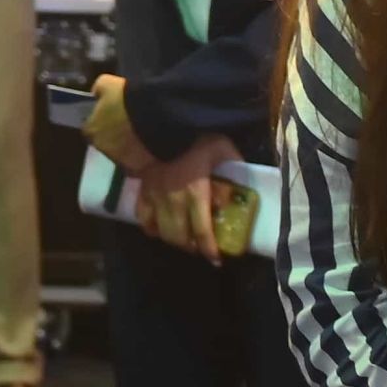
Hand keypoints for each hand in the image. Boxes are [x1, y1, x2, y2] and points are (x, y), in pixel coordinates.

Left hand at [83, 74, 154, 172]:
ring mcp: (119, 159)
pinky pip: (135, 165)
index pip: (91, 129)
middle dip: (114, 138)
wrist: (154, 114)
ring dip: (127, 149)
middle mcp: (101, 147)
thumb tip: (95, 92)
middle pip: (105, 144)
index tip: (112, 118)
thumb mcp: (107, 83)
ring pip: (121, 155)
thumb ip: (98, 89)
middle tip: (128, 128)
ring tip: (141, 138)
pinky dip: (140, 158)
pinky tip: (149, 148)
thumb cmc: (127, 98)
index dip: (101, 123)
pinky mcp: (136, 167)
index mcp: (91, 128)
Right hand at [136, 135, 242, 262]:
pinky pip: (143, 217)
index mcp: (196, 195)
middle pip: (180, 238)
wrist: (160, 125)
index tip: (216, 260)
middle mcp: (174, 203)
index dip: (209, 250)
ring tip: (182, 239)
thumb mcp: (222, 149)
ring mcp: (155, 198)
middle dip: (191, 247)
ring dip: (173, 240)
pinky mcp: (143, 192)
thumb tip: (244, 179)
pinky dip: (150, 227)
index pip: (202, 232)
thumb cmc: (193, 139)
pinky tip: (157, 228)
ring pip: (161, 232)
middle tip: (200, 247)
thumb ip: (234, 165)